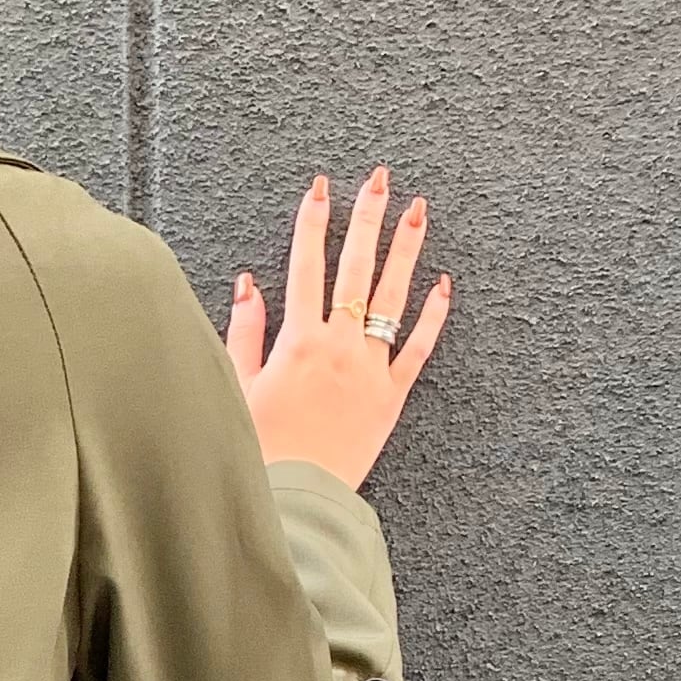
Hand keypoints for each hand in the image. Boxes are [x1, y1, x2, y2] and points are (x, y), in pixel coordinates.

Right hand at [226, 165, 449, 489]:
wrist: (295, 501)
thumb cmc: (259, 451)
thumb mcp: (237, 389)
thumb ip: (243, 333)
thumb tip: (248, 284)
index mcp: (297, 342)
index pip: (306, 267)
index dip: (313, 223)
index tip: (321, 188)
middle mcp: (338, 346)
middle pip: (355, 270)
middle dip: (366, 219)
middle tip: (381, 179)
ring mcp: (370, 369)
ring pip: (392, 298)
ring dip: (405, 250)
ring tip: (418, 210)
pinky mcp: (391, 397)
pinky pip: (418, 349)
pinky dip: (432, 316)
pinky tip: (443, 284)